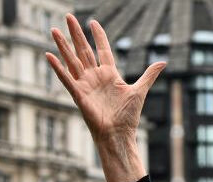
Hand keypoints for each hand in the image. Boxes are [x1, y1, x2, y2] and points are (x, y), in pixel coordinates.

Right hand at [45, 14, 163, 139]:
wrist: (120, 134)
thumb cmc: (128, 116)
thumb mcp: (140, 90)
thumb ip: (149, 74)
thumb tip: (163, 62)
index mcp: (110, 74)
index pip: (102, 50)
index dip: (98, 36)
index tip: (93, 22)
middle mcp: (95, 77)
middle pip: (84, 50)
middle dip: (76, 33)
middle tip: (68, 16)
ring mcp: (86, 85)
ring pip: (72, 60)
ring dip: (63, 45)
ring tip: (53, 29)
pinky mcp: (79, 95)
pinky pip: (66, 79)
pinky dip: (57, 68)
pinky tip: (49, 55)